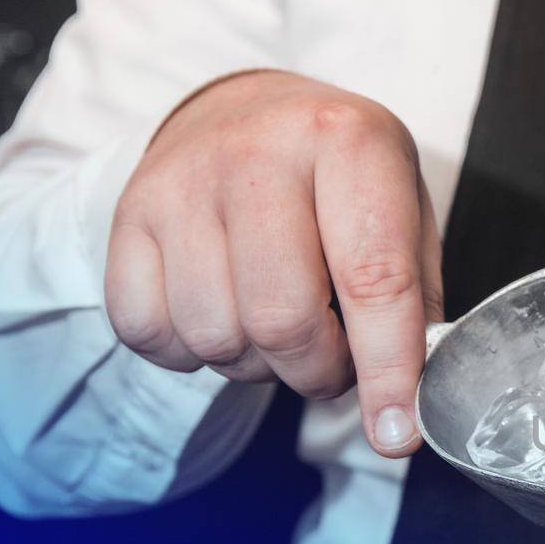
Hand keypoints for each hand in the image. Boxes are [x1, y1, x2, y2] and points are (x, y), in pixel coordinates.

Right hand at [106, 70, 442, 456]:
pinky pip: (151, 333)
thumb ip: (415, 304)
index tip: (395, 434)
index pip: (373, 279)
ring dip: (259, 367)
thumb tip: (406, 404)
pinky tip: (225, 316)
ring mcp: (182, 183)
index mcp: (348, 142)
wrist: (246, 109)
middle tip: (335, 362)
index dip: (388, 370)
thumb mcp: (405, 211)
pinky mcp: (129, 215)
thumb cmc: (341, 177)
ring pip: (217, 337)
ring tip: (280, 328)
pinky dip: (192, 355)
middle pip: (282, 321)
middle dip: (319, 373)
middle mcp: (258, 154)